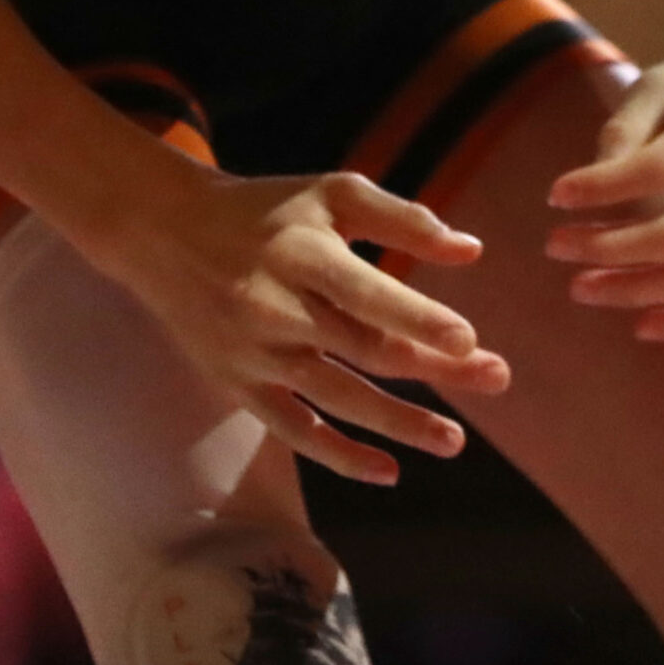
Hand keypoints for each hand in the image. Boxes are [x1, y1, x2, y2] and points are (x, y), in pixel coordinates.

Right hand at [95, 165, 510, 483]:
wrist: (165, 233)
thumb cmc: (268, 209)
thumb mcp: (332, 193)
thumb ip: (403, 218)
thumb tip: (472, 251)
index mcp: (304, 254)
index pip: (367, 294)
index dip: (418, 318)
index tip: (469, 339)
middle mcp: (277, 308)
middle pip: (366, 349)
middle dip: (436, 368)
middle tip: (498, 376)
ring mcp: (255, 354)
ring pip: (337, 398)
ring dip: (400, 423)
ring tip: (455, 441)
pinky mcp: (239, 385)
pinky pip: (294, 430)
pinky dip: (340, 455)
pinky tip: (389, 471)